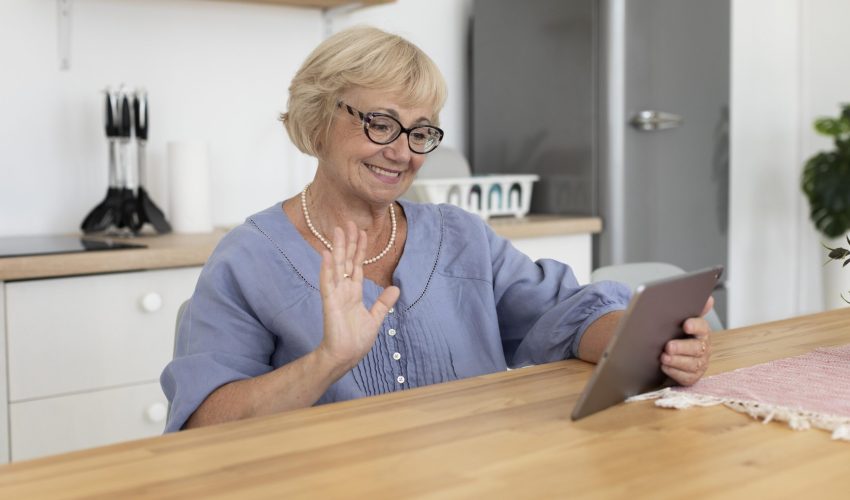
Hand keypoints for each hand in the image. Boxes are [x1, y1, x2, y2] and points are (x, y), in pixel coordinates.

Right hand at [316, 221, 399, 370]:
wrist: (346, 356)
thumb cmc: (356, 340)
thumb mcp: (376, 318)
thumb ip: (383, 303)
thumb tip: (395, 288)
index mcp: (354, 293)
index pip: (356, 265)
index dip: (359, 249)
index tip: (361, 232)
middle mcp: (344, 290)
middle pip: (346, 261)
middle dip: (348, 242)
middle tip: (349, 223)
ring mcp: (335, 295)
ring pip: (337, 266)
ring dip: (337, 248)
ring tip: (338, 231)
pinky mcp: (329, 302)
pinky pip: (327, 282)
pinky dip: (327, 267)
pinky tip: (327, 253)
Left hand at [660, 296, 713, 385]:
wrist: (671, 353)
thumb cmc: (676, 334)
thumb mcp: (680, 320)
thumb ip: (692, 309)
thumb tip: (709, 299)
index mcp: (702, 331)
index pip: (702, 327)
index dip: (695, 325)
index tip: (686, 325)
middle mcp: (703, 347)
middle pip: (697, 348)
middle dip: (682, 347)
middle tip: (668, 346)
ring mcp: (699, 363)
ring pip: (692, 364)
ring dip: (677, 361)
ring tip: (663, 357)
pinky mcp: (692, 376)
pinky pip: (686, 377)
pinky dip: (675, 372)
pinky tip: (665, 366)